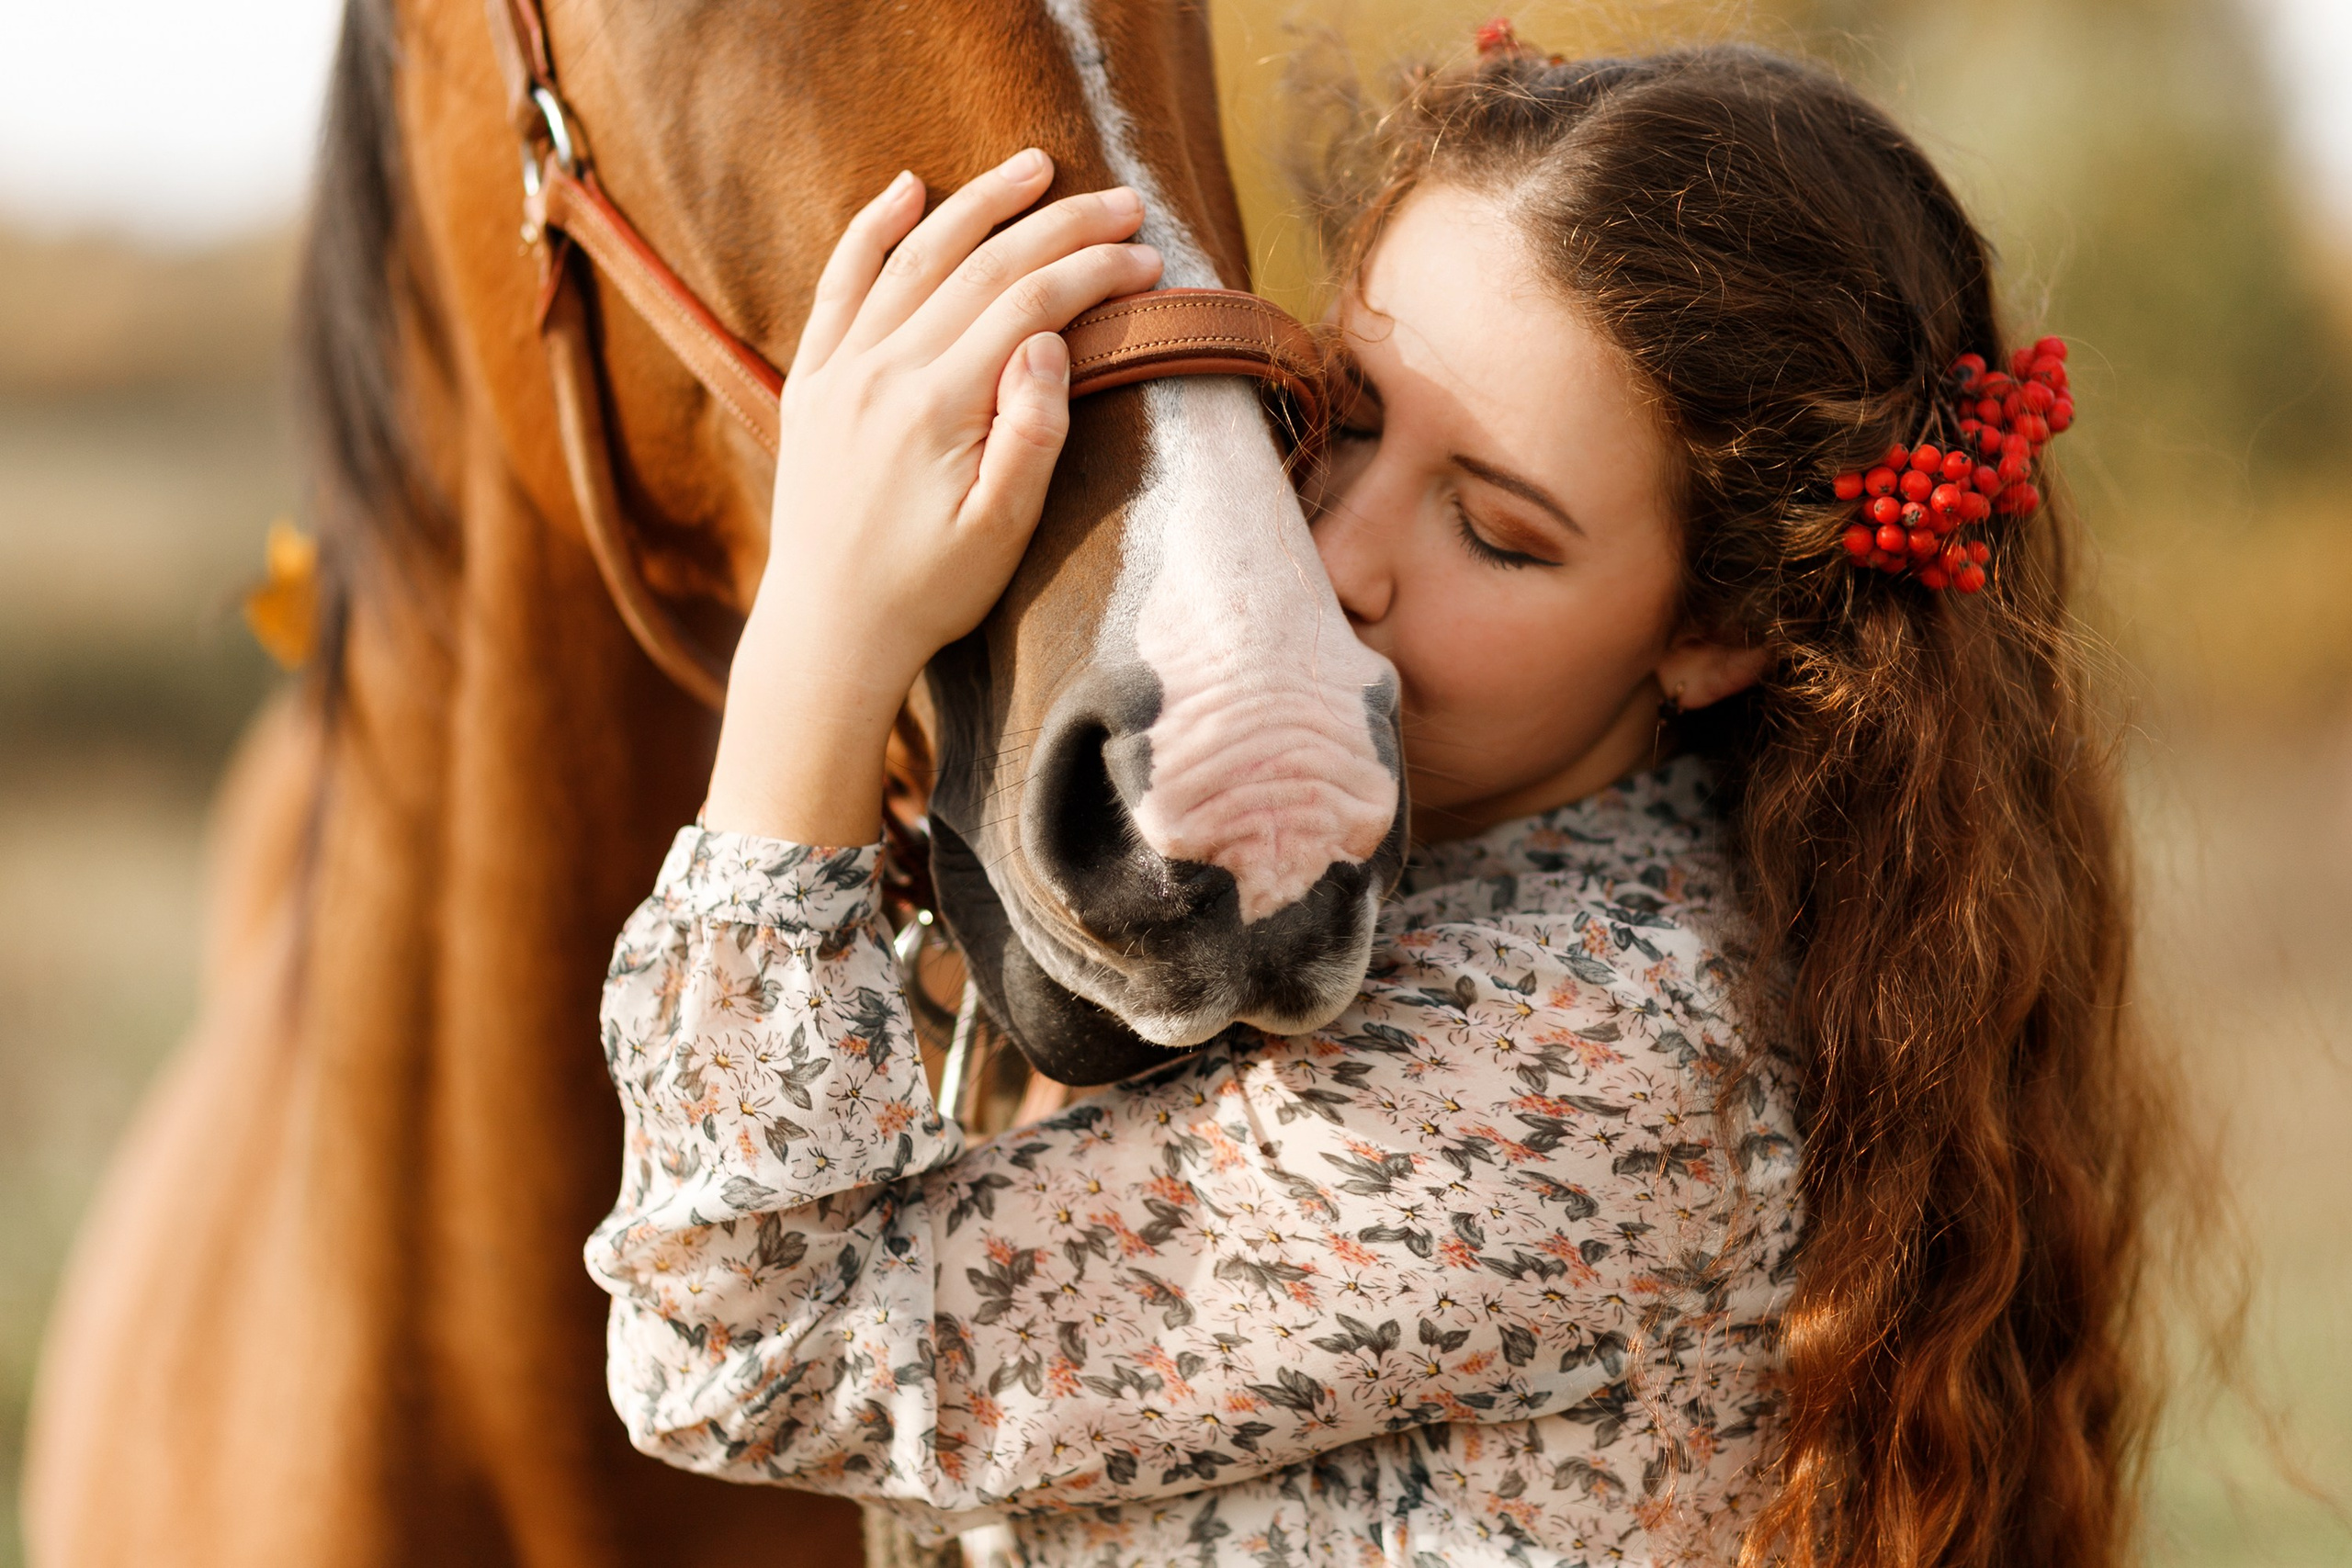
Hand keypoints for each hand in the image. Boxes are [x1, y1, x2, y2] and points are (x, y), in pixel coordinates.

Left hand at [705, 149, 1161, 841]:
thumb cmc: (929, 592)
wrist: (829, 630)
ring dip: (980, 203)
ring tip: (1037, 168)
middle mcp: (882, 371)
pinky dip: (872, 228)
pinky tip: (909, 188)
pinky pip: (841, 281)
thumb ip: (1032, 434)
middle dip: (1062, 227)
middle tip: (1125, 203)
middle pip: (983, 267)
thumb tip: (1050, 342)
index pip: (1029, 305)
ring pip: (916, 256)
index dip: (1096, 273)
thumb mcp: (1002, 533)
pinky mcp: (812, 381)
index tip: (1149, 260)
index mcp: (937, 405)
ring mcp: (840, 369)